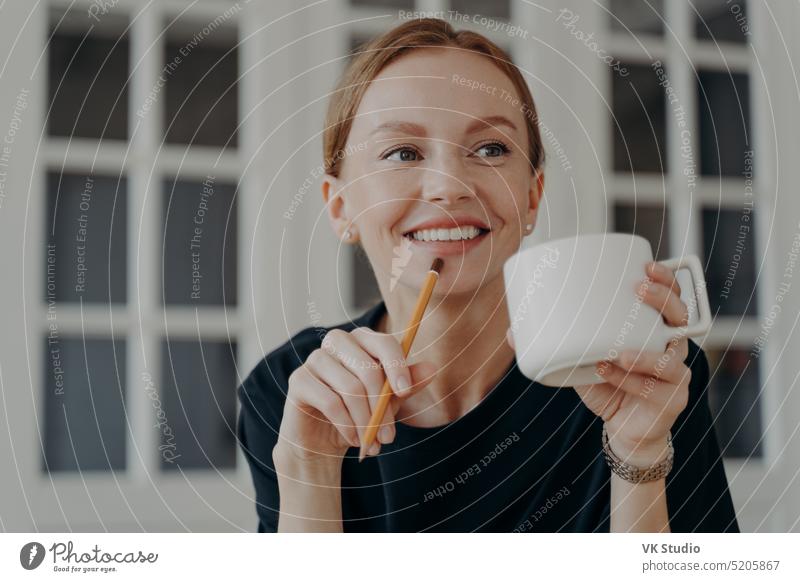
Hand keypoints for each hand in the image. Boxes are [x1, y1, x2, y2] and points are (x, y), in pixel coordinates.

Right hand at [275, 327, 436, 464]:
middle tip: (389, 437)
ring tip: (372, 444)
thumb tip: (432, 368)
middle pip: (367, 367)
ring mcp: (315, 359)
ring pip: (350, 388)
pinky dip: (347, 426)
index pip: (384, 343)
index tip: (405, 392)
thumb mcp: (388, 402)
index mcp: (362, 340)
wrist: (321, 441)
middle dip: (381, 407)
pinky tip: (353, 439)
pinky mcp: (299, 380)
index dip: (397, 366)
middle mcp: (337, 342)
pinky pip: (330, 402)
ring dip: (365, 422)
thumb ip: (407, 384)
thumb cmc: (358, 415)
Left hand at [506, 261, 691, 465]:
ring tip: (620, 350)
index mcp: (656, 329)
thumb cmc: (607, 384)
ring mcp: (676, 375)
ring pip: (672, 357)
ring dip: (646, 353)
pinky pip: (654, 387)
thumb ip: (556, 343)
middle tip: (639, 289)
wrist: (623, 429)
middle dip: (664, 299)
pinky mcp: (672, 400)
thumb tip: (513, 331)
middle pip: (683, 318)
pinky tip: (610, 372)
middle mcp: (672, 348)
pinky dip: (630, 380)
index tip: (647, 265)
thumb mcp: (579, 359)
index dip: (667, 278)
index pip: (672, 297)